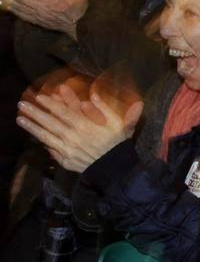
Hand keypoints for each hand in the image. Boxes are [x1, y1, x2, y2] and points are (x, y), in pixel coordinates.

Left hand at [17, 81, 141, 172]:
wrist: (114, 167)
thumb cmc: (116, 141)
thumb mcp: (117, 121)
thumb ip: (104, 107)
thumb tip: (93, 93)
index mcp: (86, 126)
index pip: (64, 112)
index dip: (51, 104)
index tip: (40, 96)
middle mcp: (73, 137)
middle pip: (51, 123)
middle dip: (35, 113)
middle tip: (21, 104)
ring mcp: (67, 150)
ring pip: (46, 136)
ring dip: (32, 127)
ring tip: (20, 119)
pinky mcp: (64, 160)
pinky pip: (50, 149)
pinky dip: (41, 142)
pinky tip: (33, 135)